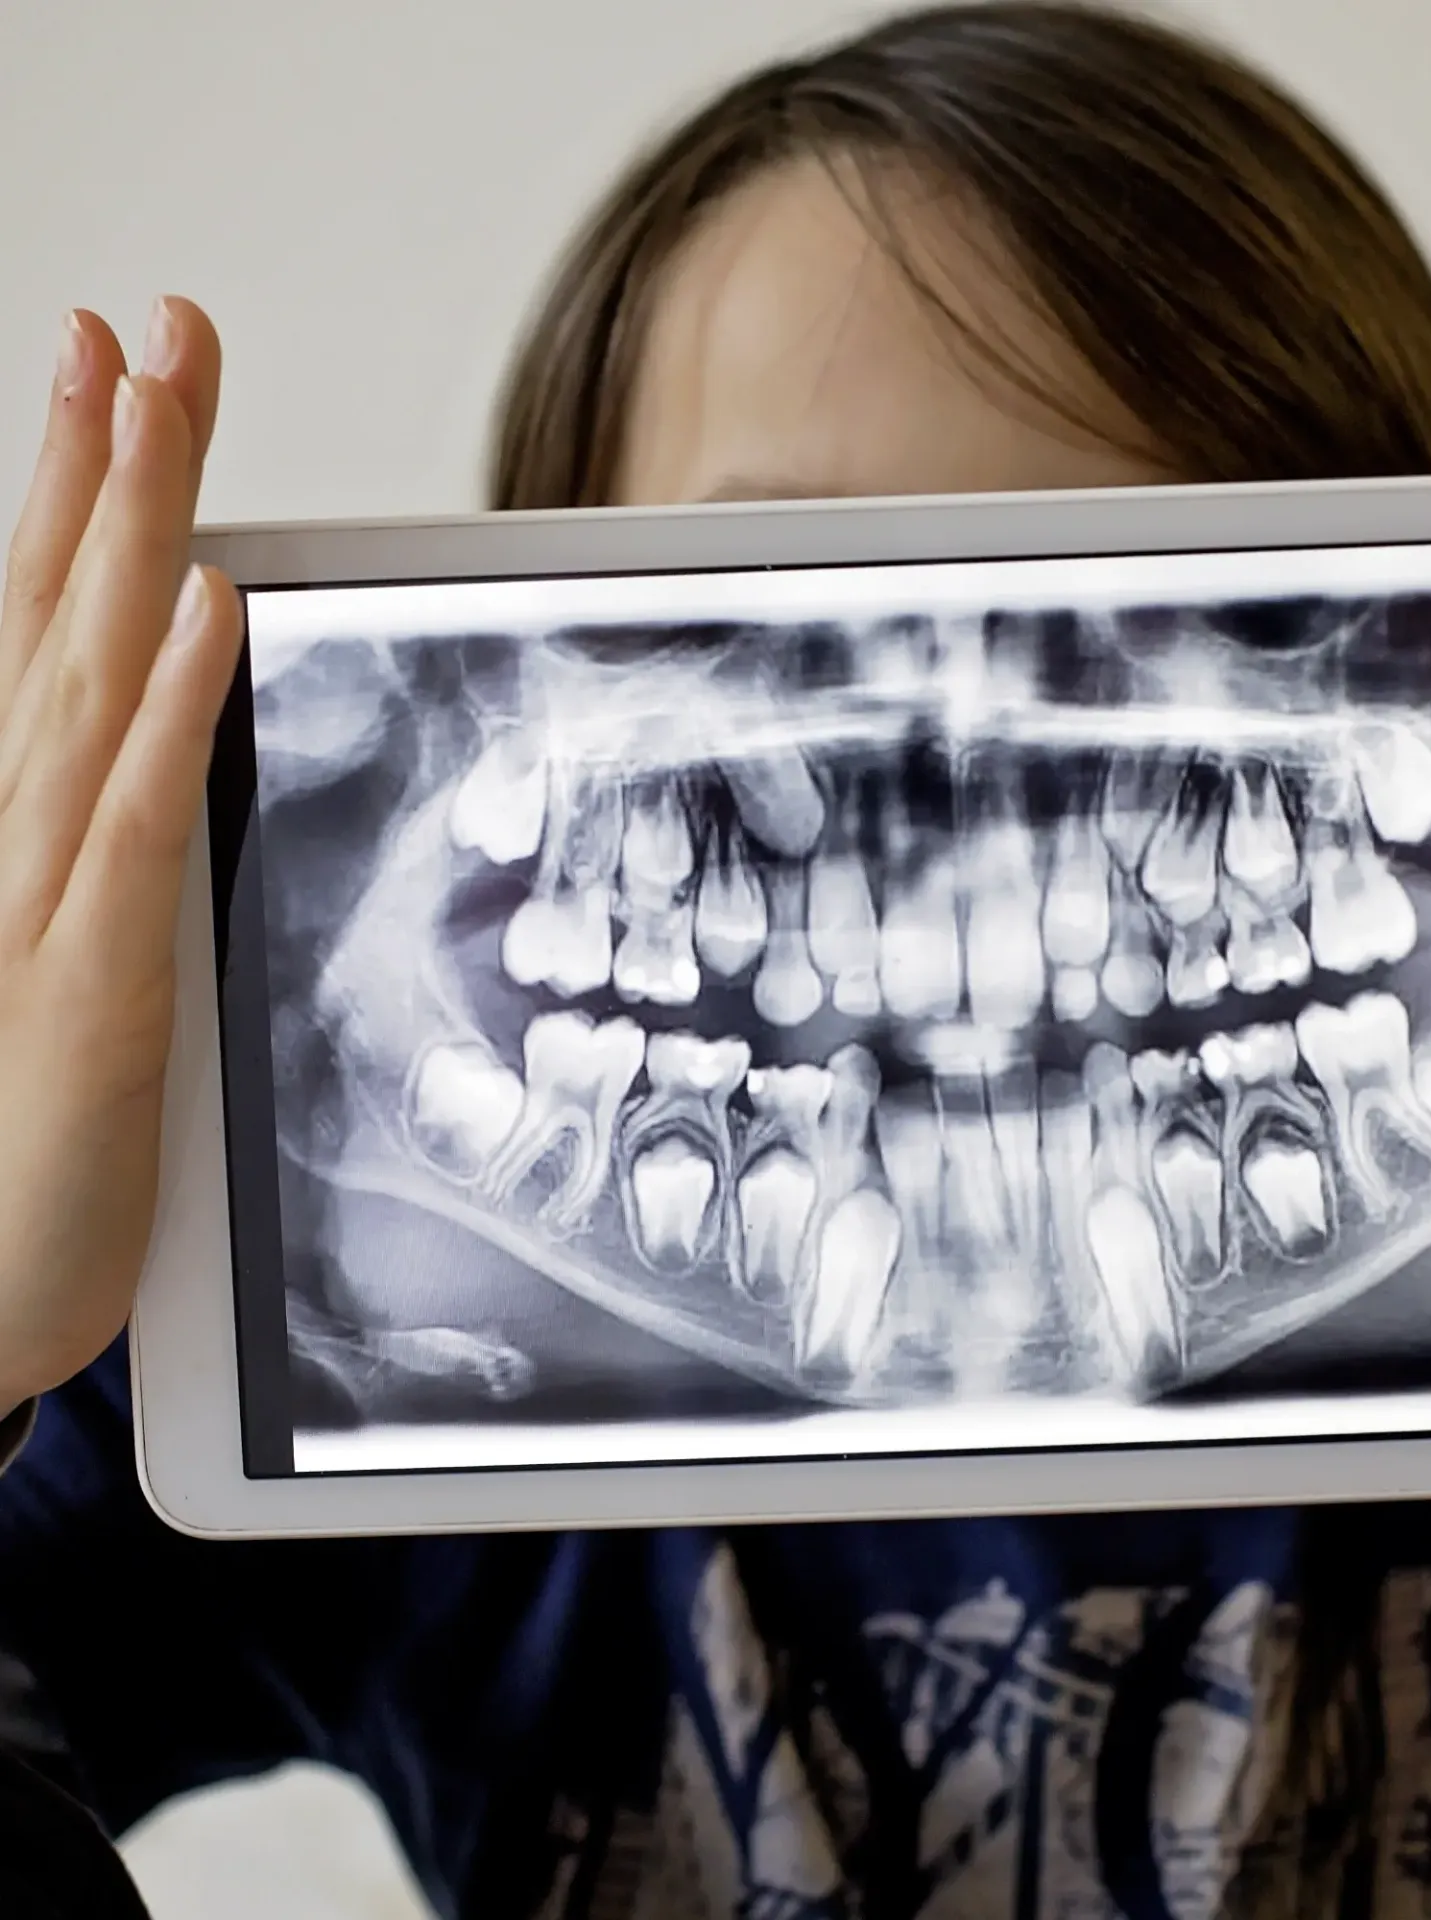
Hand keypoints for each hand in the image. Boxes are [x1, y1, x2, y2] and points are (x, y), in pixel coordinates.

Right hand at [0, 301, 240, 1412]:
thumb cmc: (24, 1130)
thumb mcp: (69, 956)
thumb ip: (103, 837)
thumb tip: (163, 724)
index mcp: (20, 817)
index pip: (55, 617)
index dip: (86, 485)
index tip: (122, 365)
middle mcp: (12, 828)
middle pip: (68, 610)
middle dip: (109, 460)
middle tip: (149, 324)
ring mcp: (33, 893)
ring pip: (90, 680)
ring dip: (132, 534)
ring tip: (159, 397)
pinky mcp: (81, 976)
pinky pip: (128, 823)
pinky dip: (166, 712)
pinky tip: (206, 613)